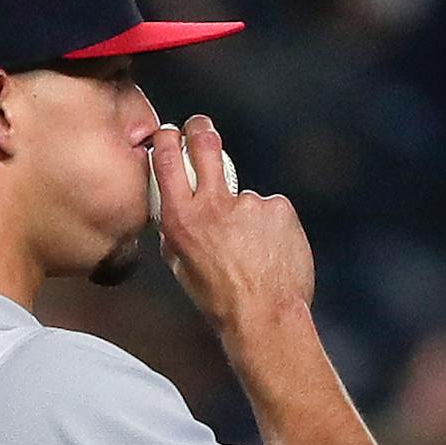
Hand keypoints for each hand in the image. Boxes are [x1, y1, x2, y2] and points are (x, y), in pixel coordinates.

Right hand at [151, 117, 314, 337]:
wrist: (263, 316)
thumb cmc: (220, 299)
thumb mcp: (180, 266)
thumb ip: (175, 233)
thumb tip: (173, 213)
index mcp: (181, 220)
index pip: (169, 160)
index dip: (168, 138)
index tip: (170, 132)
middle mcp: (213, 205)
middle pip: (205, 144)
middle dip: (201, 130)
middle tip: (201, 128)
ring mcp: (249, 203)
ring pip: (243, 196)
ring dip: (245, 215)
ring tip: (251, 251)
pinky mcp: (278, 207)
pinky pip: (270, 210)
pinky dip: (270, 227)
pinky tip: (269, 251)